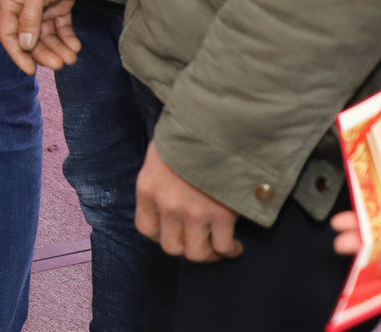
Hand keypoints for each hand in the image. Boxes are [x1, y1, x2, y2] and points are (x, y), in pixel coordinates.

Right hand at [0, 0, 80, 74]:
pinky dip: (67, 39)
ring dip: (58, 49)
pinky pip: (61, 29)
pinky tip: (75, 46)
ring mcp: (42, 9)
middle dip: (44, 53)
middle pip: (31, 39)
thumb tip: (24, 45)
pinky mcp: (59, 8)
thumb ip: (29, 19)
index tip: (30, 70)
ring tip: (71, 57)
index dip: (18, 54)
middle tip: (60, 64)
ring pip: (47, 37)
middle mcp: (23, 9)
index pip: (9, 35)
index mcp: (10, 3)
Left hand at [135, 142, 241, 261]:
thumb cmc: (188, 134)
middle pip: (171, 246)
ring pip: (196, 253)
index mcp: (148, 188)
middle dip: (185, 246)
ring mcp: (194, 212)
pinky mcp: (222, 215)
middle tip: (199, 241)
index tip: (173, 232)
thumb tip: (167, 196)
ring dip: (208, 254)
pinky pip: (223, 247)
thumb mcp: (162, 153)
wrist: (217, 125)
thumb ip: (160, 179)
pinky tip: (235, 245)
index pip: (145, 228)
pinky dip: (230, 251)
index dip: (160, 235)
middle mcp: (167, 205)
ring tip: (218, 247)